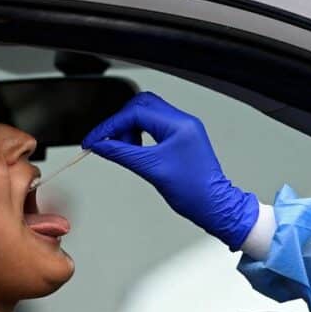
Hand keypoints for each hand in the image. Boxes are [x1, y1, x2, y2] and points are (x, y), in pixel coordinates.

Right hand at [82, 92, 258, 248]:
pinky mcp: (182, 137)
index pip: (135, 113)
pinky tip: (135, 149)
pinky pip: (155, 125)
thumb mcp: (151, 170)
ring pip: (147, 114)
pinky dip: (140, 134)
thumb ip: (122, 153)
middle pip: (141, 105)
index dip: (111, 125)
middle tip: (109, 142)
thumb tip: (100, 145)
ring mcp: (184, 128)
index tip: (95, 140)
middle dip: (120, 122)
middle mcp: (183, 121)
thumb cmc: (194, 191)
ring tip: (125, 149)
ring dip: (130, 128)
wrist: (214, 206)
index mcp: (178, 125)